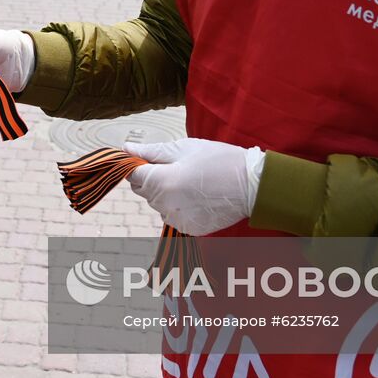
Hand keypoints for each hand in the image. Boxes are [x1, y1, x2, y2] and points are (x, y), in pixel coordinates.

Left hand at [125, 138, 266, 234]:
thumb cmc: (218, 160)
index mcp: (162, 182)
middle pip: (144, 191)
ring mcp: (177, 220)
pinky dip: (179, 206)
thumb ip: (152, 152)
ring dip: (166, 193)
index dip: (138, 165)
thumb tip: (126, 149)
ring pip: (158, 204)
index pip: (132, 176)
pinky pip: (173, 215)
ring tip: (191, 181)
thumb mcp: (183, 148)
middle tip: (178, 167)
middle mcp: (166, 206)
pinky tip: (197, 196)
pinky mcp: (188, 229)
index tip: (152, 159)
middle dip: (153, 178)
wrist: (251, 184)